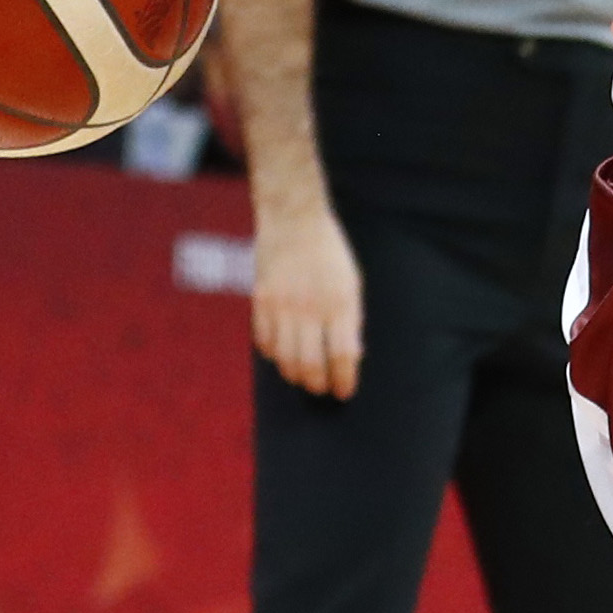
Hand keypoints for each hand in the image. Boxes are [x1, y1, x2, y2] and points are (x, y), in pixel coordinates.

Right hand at [252, 203, 364, 399]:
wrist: (293, 220)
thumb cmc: (329, 254)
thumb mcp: (351, 283)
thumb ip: (351, 320)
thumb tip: (352, 356)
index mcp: (339, 303)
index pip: (342, 355)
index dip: (343, 379)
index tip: (345, 391)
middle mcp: (310, 308)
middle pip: (309, 364)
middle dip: (317, 384)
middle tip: (322, 389)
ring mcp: (281, 306)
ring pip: (284, 358)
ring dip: (295, 374)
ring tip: (304, 378)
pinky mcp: (260, 302)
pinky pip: (264, 341)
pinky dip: (273, 354)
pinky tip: (281, 355)